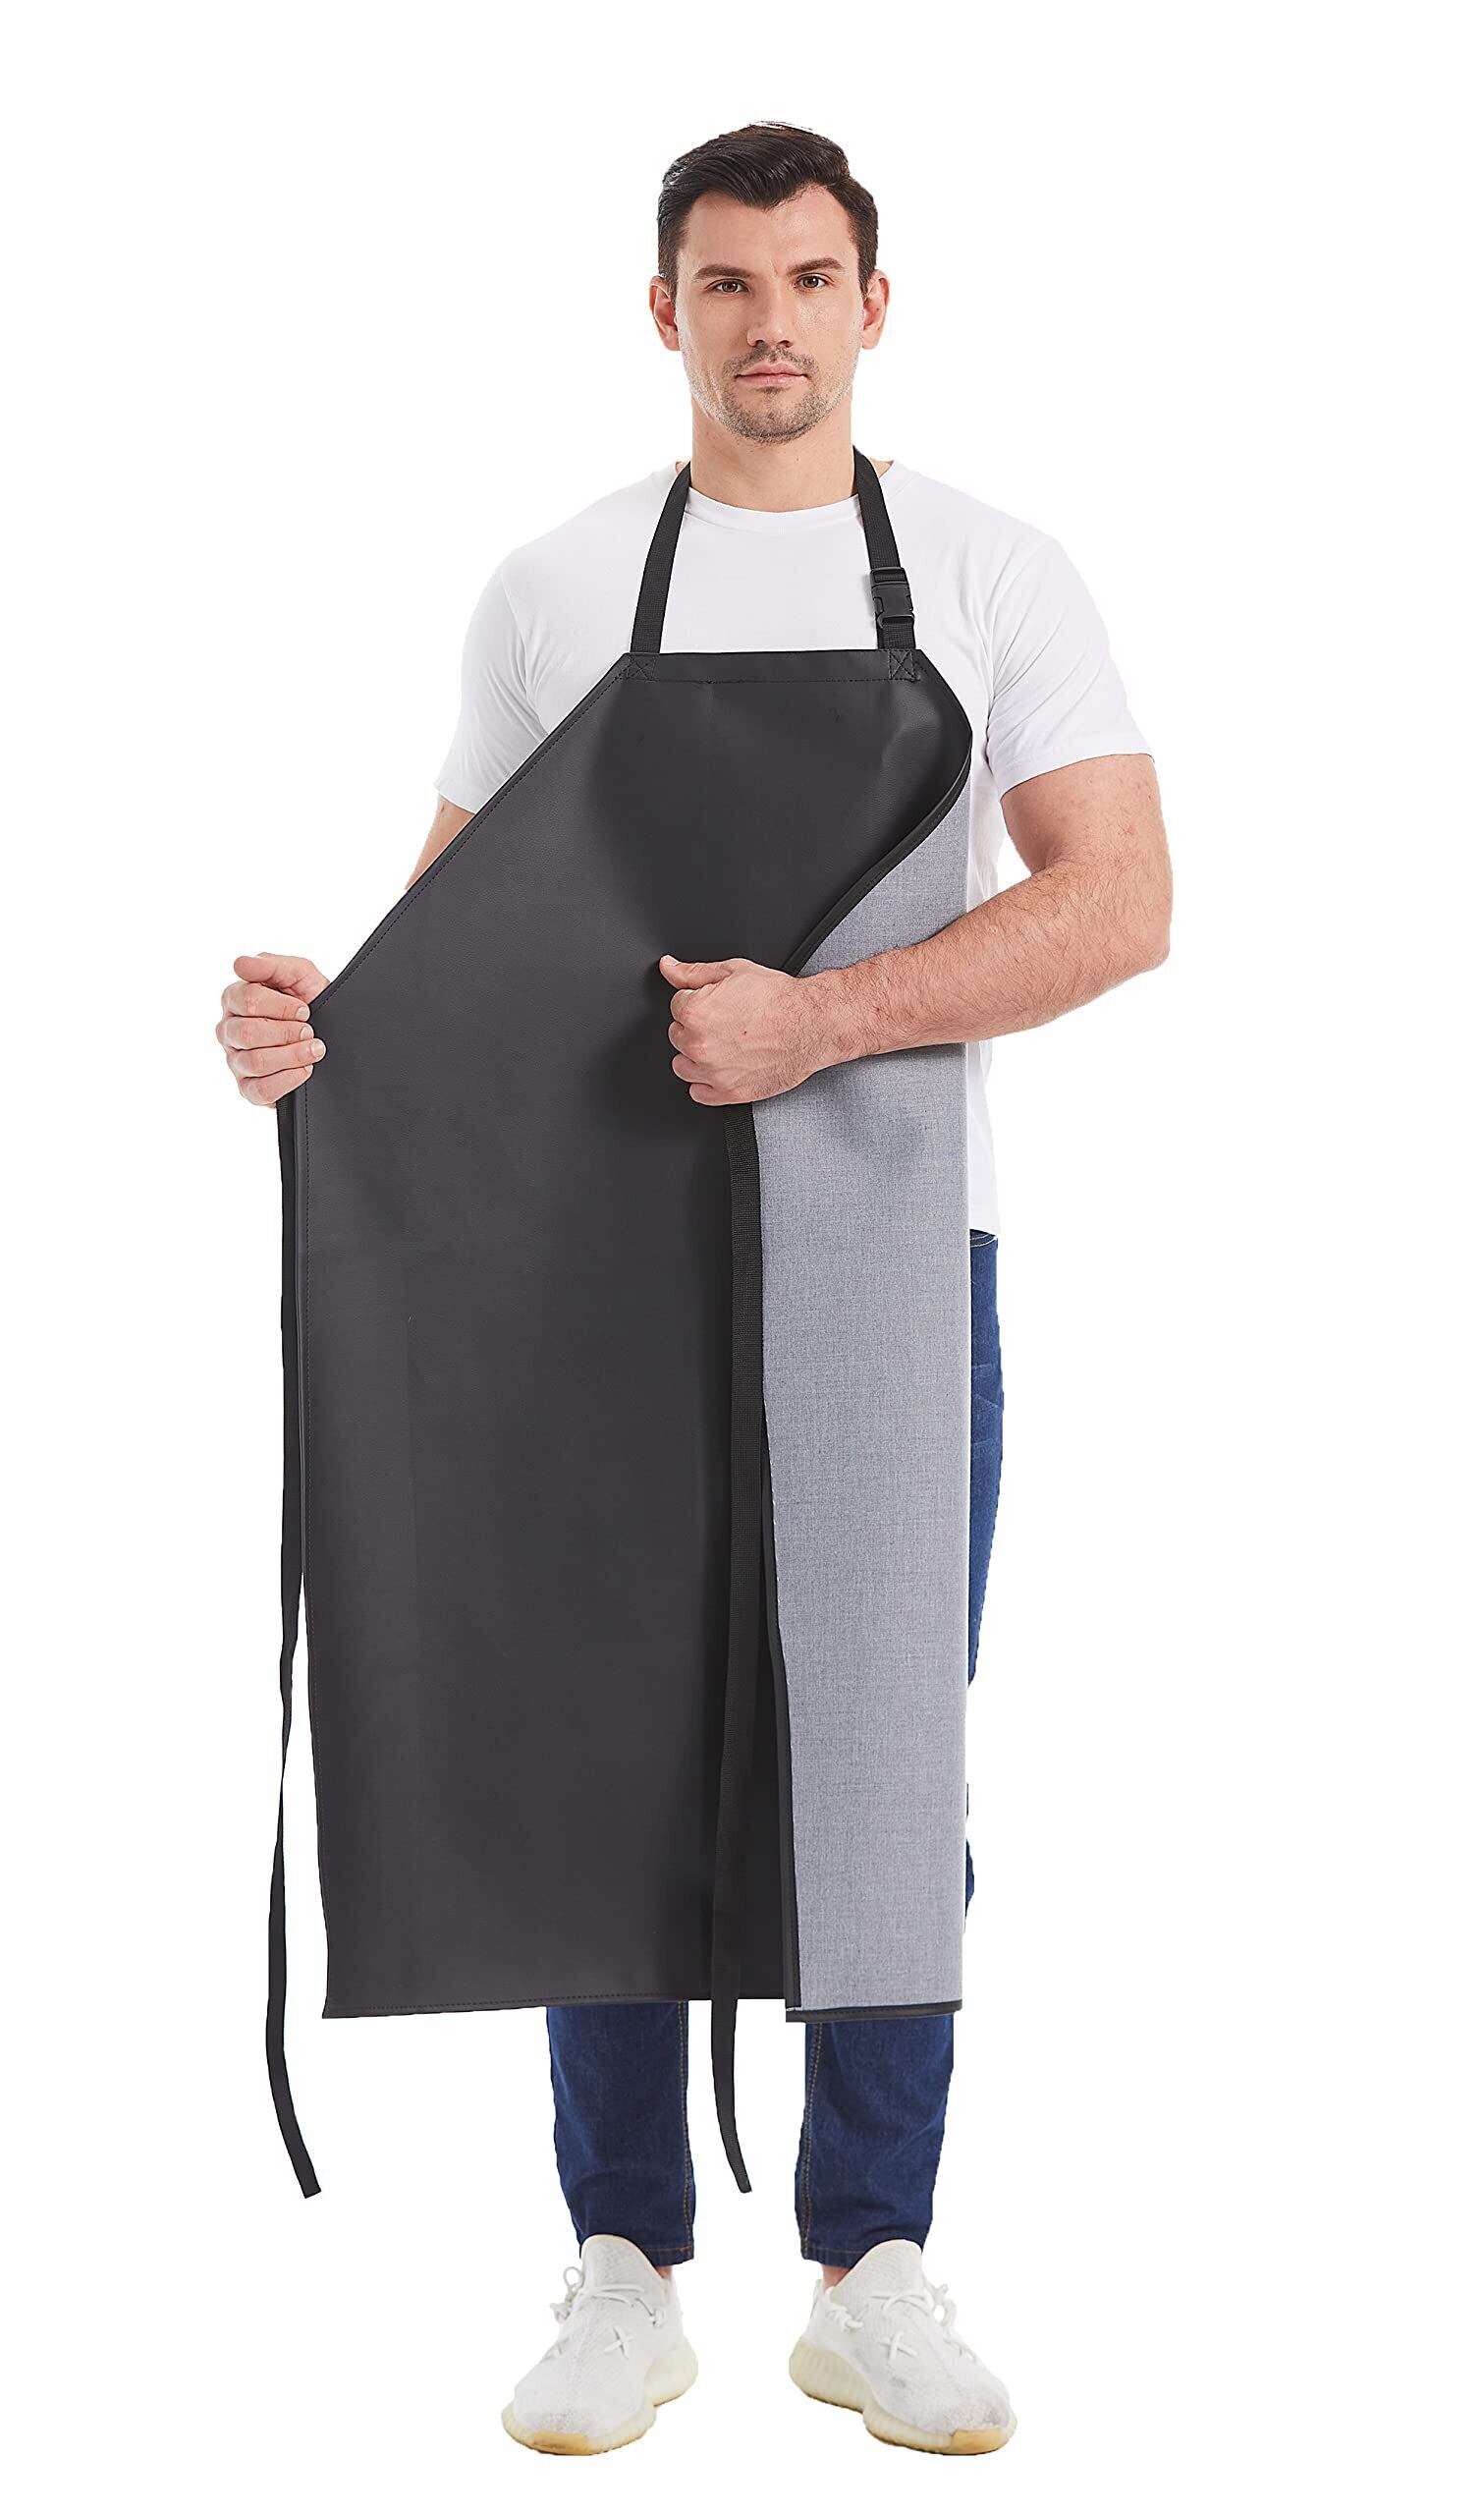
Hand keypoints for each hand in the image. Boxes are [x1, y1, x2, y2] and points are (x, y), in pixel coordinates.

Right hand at [218, 953, 328, 1105]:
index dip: (281, 1006)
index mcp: (234, 999)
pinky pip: (260, 1090)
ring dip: (292, 1055)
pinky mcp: (248, 1088)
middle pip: (247, 1033)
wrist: (332, 1031)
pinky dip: (288, 1080)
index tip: (305, 1009)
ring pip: (255, 1062)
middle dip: (287, 1032)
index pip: (247, 1000)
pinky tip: (305, 1070)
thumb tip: (240, 964)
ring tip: (313, 1049)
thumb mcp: (298, 973)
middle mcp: (229, 1030)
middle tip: (309, 1030)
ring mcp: (236, 1061)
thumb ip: (269, 964)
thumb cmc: (309, 999)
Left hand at [660, 952, 828, 1105]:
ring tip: (724, 1044)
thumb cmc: (779, 999)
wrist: (811, 1024)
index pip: (676, 1006)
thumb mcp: (733, 971)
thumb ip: (692, 972)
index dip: (697, 1001)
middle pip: (677, 1036)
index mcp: (696, 1013)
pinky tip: (724, 1066)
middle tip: (724, 1022)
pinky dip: (706, 1082)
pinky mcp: (729, 1093)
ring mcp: (713, 1073)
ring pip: (682, 1065)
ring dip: (696, 1056)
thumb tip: (668, 967)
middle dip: (695, 1028)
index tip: (717, 1004)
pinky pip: (698, 1093)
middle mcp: (699, 1045)